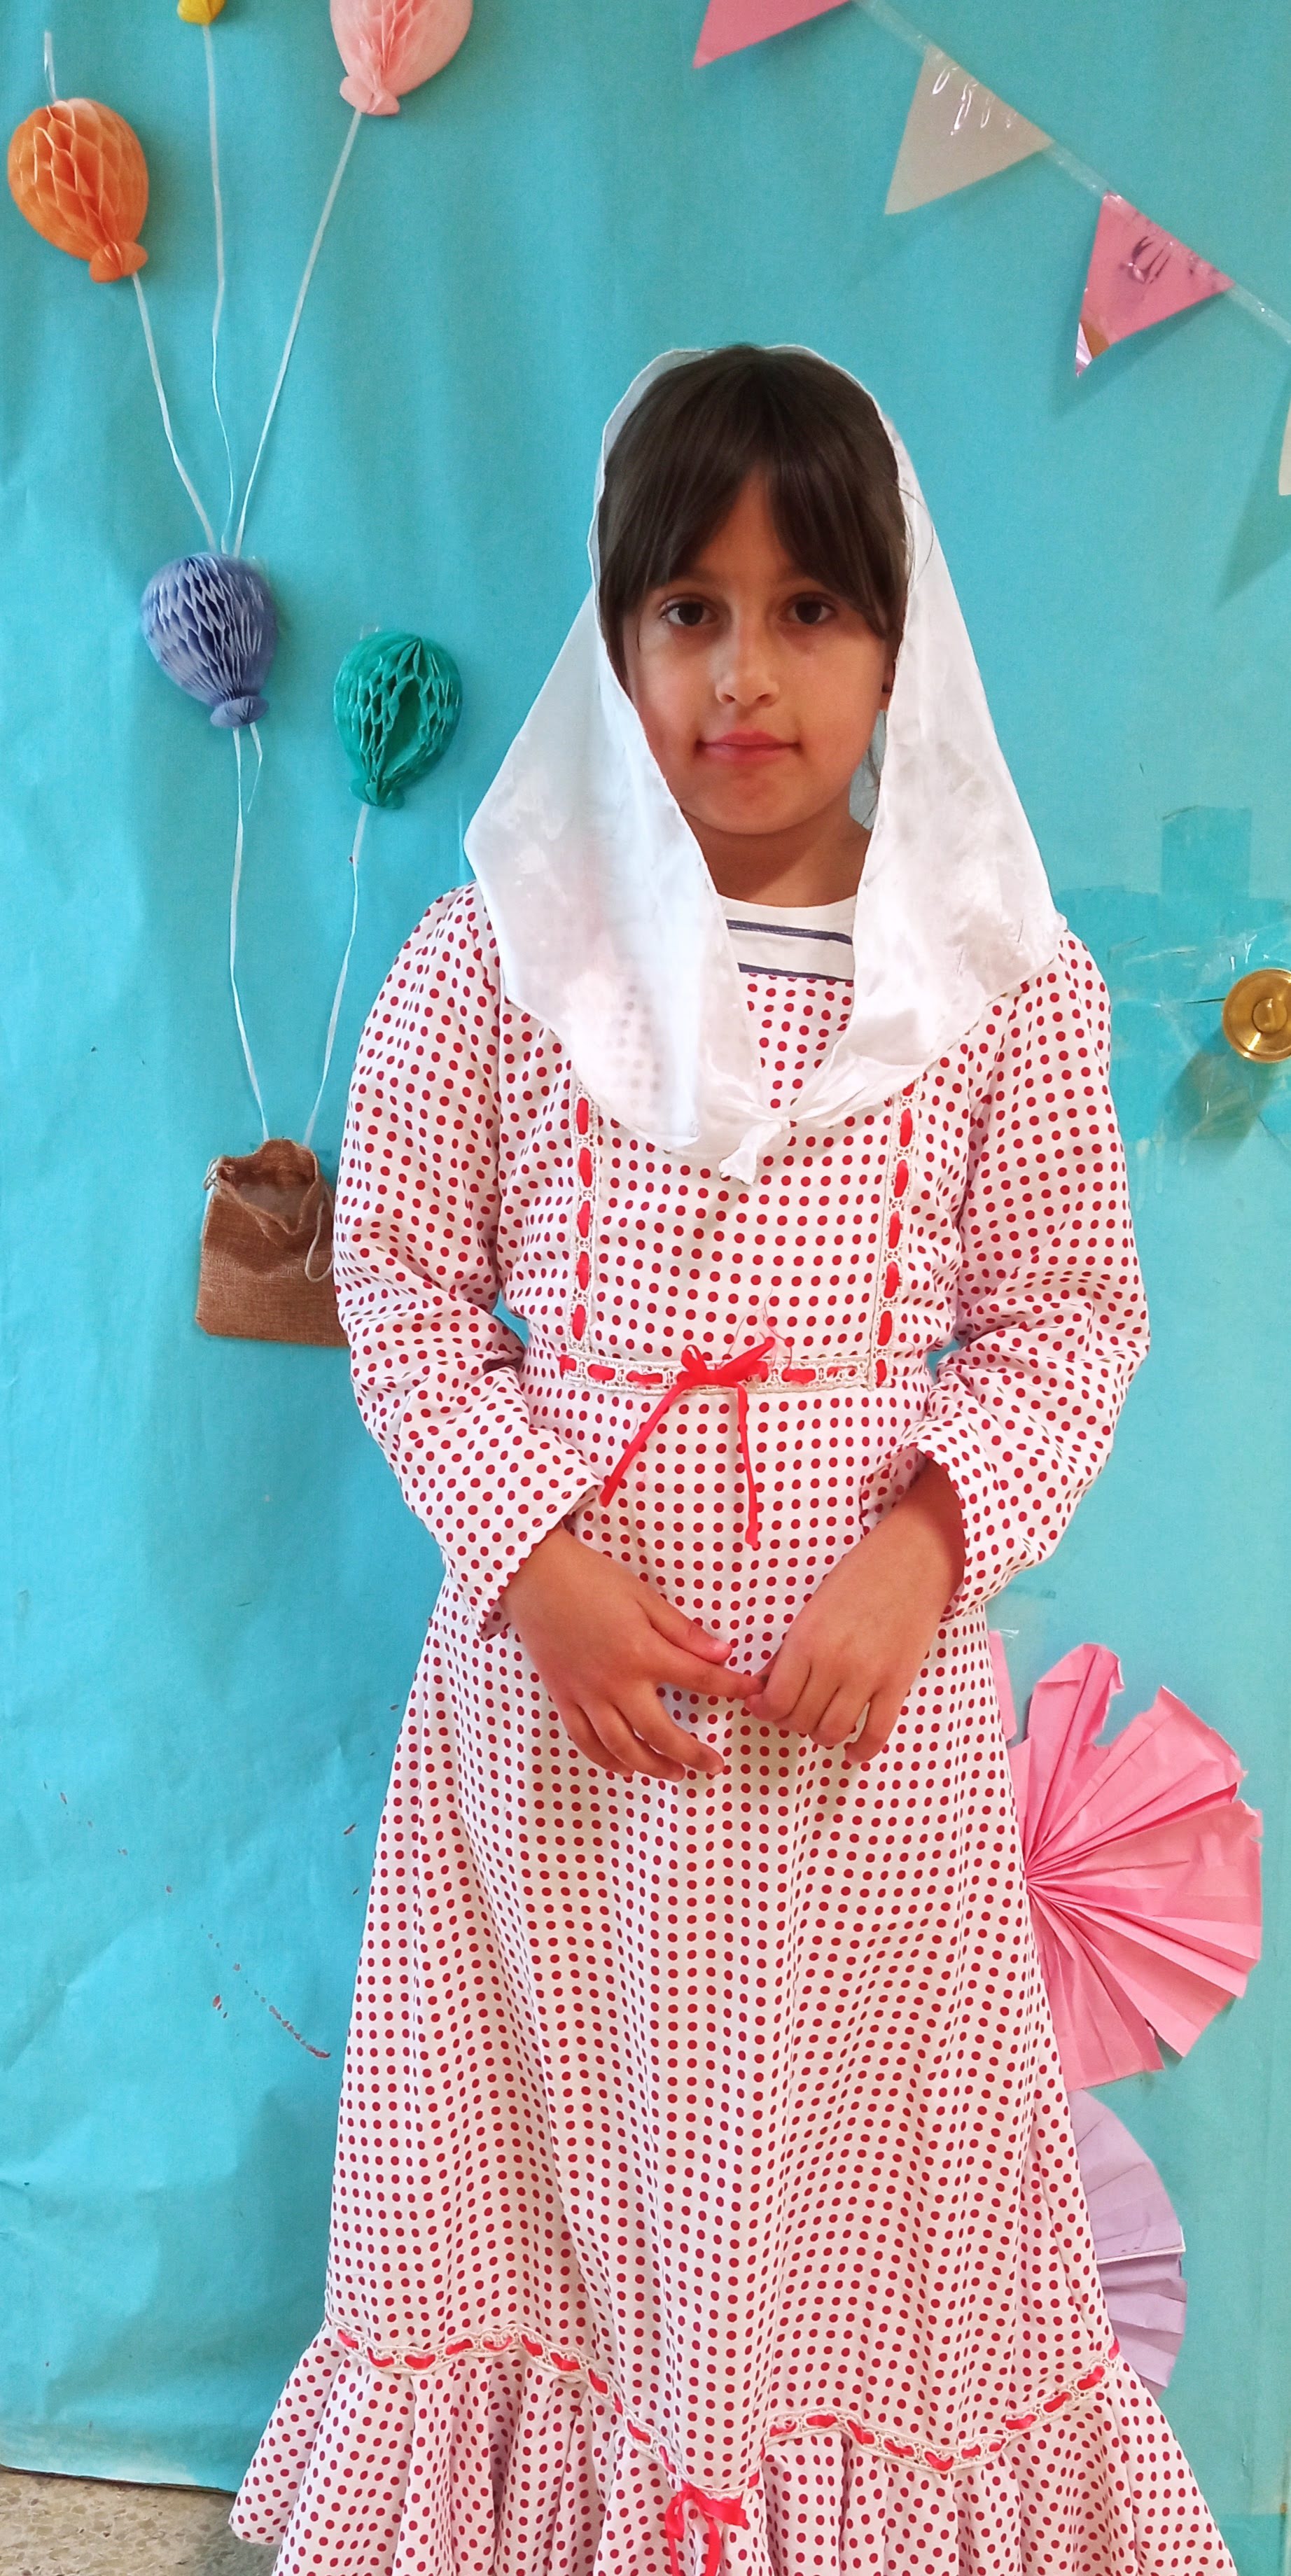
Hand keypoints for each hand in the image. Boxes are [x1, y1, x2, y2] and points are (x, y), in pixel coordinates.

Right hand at [499, 1524, 753, 1781]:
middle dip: (691, 1753)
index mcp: (641, 1652)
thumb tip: (722, 1653)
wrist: (533, 1577)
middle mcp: (615, 1682)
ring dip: (652, 1767)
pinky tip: (625, 1768)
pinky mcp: (563, 1697)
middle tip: (713, 1766)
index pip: (698, 1679)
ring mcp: (586, 1695)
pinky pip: (585, 1740)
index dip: (730, 1688)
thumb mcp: (644, 1596)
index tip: (751, 1693)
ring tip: (676, 1774)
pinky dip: (606, 1760)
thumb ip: (682, 1631)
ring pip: (621, 1747)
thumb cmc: (591, 1579)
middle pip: (660, 1732)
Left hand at [744, 1463, 963, 1765]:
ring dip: (820, 1735)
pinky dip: (861, 1750)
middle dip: (789, 1721)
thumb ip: (790, 1650)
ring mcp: (869, 1677)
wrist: (913, 1560)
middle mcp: (835, 1663)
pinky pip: (876, 1733)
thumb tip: (765, 1686)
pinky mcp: (898, 1684)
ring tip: (819, 1724)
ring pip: (833, 1731)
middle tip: (792, 1712)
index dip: (764, 1710)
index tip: (763, 1706)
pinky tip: (851, 1752)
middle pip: (801, 1719)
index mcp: (807, 1640)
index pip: (776, 1699)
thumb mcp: (812, 1608)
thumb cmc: (858, 1577)